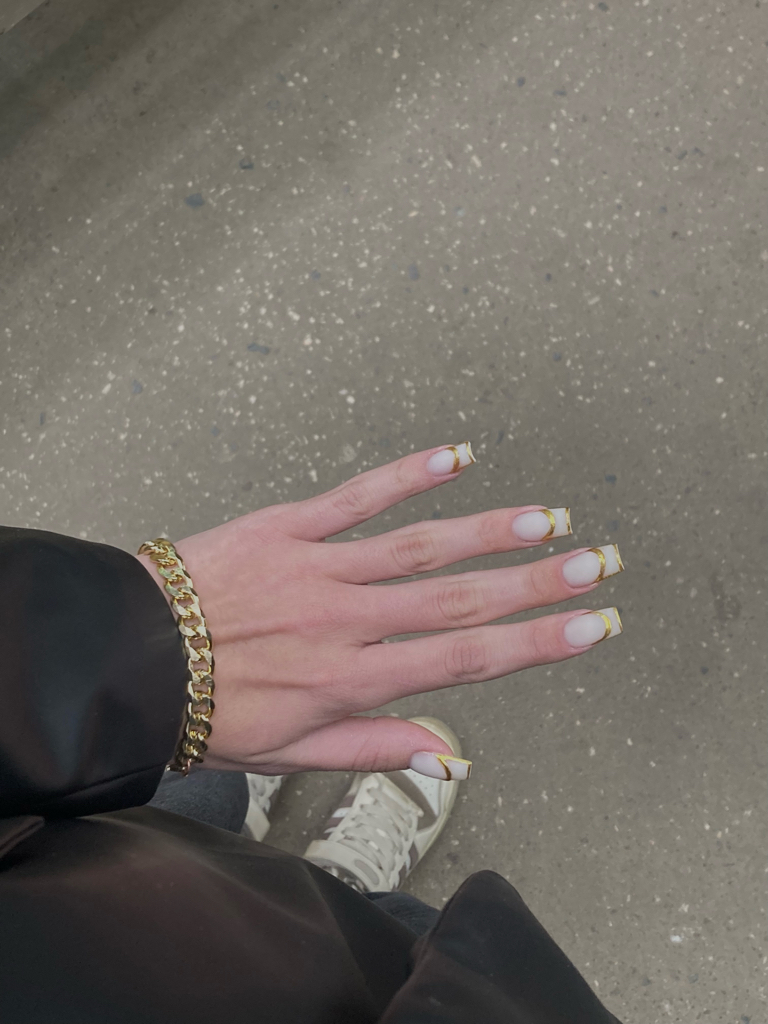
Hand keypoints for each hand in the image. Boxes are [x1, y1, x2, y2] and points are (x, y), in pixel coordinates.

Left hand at [137, 443, 623, 778]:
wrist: (132, 658)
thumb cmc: (211, 710)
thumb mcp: (289, 754)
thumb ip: (372, 749)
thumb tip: (447, 753)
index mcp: (351, 681)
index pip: (462, 661)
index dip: (533, 644)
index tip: (590, 626)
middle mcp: (346, 623)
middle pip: (456, 600)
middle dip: (533, 583)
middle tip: (595, 562)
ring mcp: (318, 569)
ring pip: (417, 546)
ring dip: (486, 529)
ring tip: (544, 518)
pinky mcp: (286, 527)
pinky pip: (354, 497)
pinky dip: (405, 475)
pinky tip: (454, 456)